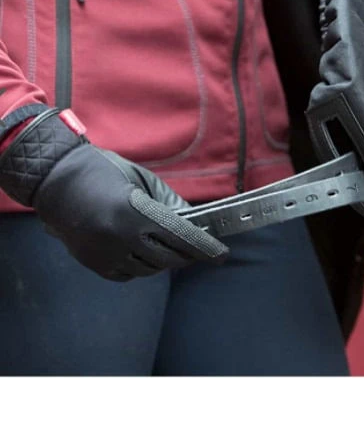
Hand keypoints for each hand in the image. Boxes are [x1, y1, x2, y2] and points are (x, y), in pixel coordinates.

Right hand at [0, 108, 228, 279]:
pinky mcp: (94, 265)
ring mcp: (106, 254)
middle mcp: (121, 237)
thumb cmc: (106, 172)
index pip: (180, 236)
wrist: (58, 182)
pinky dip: (142, 265)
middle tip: (197, 248)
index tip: (222, 255)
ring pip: (150, 269)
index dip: (205, 247)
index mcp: (135, 211)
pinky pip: (130, 274)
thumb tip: (195, 223)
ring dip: (165, 259)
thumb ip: (170, 203)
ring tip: (166, 244)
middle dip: (188, 254)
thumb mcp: (142, 180)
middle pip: (169, 258)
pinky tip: (142, 250)